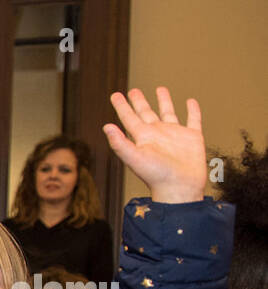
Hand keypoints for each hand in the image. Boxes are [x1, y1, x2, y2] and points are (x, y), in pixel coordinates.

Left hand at [103, 87, 205, 203]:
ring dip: (164, 101)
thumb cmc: (156, 176)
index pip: (129, 118)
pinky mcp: (192, 137)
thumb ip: (119, 143)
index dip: (121, 106)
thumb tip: (106, 127)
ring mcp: (175, 135)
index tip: (115, 95)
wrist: (180, 187)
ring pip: (168, 113)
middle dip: (139, 101)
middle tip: (133, 90)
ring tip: (160, 89)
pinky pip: (193, 120)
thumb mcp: (134, 158)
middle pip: (146, 113)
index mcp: (143, 138)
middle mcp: (157, 134)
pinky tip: (190, 101)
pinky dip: (193, 110)